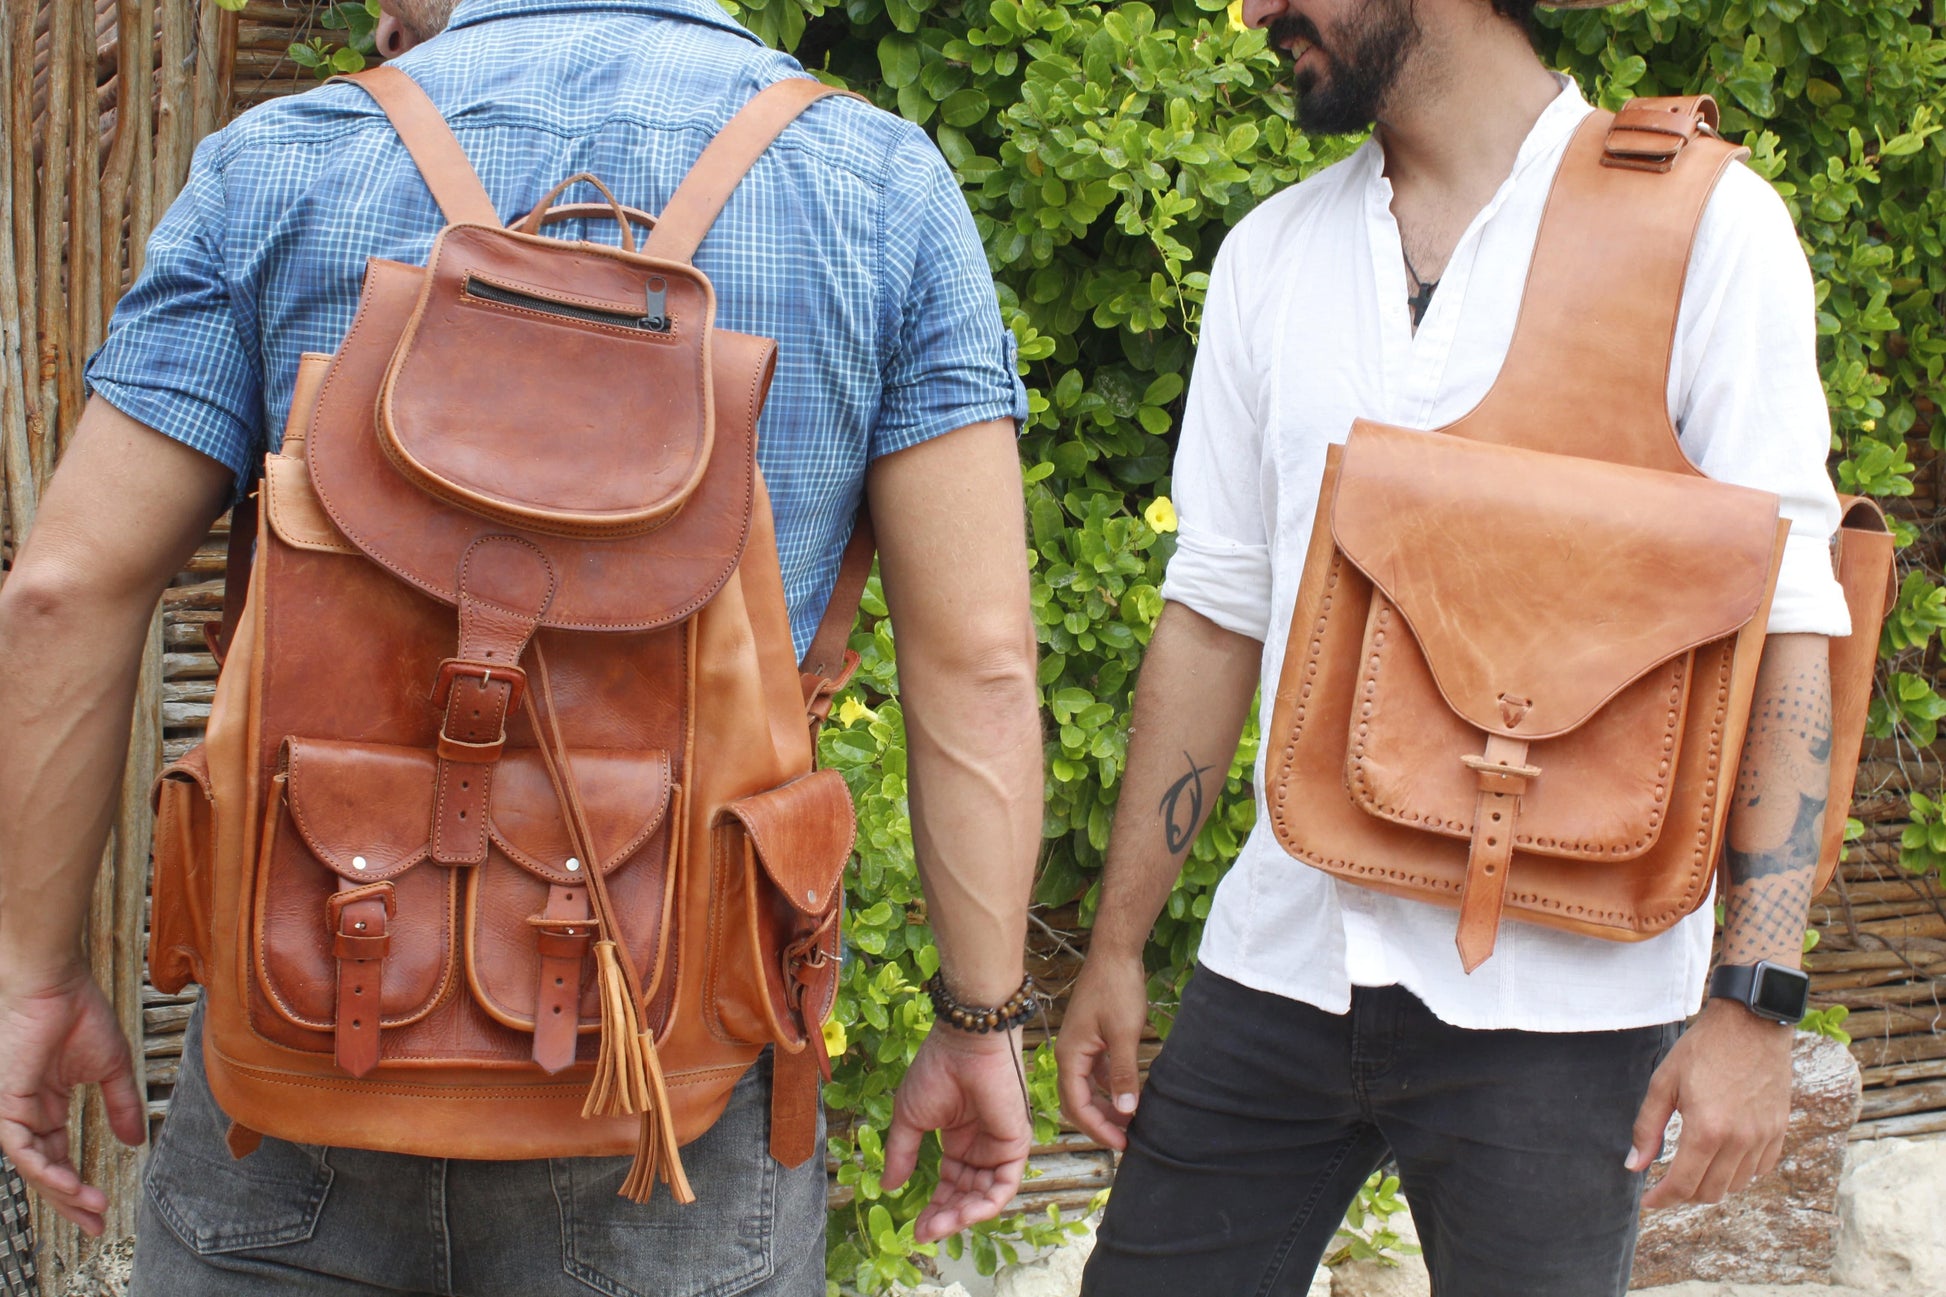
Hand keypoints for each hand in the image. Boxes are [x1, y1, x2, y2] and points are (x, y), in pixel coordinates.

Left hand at [0, 968, 145, 1235]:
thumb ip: (122, 1106)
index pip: (58, 1158)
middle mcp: (26, 1115)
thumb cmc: (80, 1013)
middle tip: (95, 1225)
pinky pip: (19, 1148)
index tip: (102, 1210)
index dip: (79, 1186)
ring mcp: (12, 1110)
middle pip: (44, 1171)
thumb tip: (136, 1142)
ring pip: (30, 1166)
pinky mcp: (5, 1103)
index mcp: (46, 1107)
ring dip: (60, 1192)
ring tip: (89, 1208)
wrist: (58, 984)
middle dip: (69, 1202)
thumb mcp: (111, 1069)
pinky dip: (44, 1169)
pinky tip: (68, 1184)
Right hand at [883, 1025, 1032, 1244]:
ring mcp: (999, 1146)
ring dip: (962, 1215)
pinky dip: (986, 1204)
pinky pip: (1004, 1184)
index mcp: (959, 1138)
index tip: (915, 1230)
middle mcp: (980, 1146)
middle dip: (946, 1216)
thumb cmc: (936, 1071)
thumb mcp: (910, 1118)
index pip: (950, 1183)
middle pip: (966, 1194)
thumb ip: (902, 1154)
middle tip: (925, 1233)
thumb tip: (888, 1187)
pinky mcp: (1016, 1143)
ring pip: (985, 1195)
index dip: (934, 1207)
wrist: (965, 1044)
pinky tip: (963, 1214)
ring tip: (938, 1227)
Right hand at [1054, 949, 1147, 1150]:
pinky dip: (1109, 1086)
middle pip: (1077, 1101)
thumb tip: (1126, 1110)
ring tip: (1130, 1121)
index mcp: (1070, 1055)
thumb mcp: (1124, 1034)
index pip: (1077, 1105)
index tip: (1122, 1143)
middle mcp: (1068, 1053)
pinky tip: (1129, 1092)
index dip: (1099, 1128)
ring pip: (1087, 1087)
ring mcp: (1079, 1045)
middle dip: (1100, 1123)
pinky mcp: (1090, 1037)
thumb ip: (1123, 1073)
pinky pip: (1095, 1072)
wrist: (1115, 953)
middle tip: (1126, 1140)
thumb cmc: (1117, 988)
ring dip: (1105, 1106)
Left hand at [1630, 999, 1793, 1208]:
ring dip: (1712, 1184)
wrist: (1750, 1025)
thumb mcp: (1664, 1083)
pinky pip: (1760, 1170)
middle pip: (1710, 1192)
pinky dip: (1739, 1173)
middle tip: (1668, 1182)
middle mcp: (1739, 1141)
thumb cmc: (1702, 1050)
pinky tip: (1723, 1158)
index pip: (1684, 1185)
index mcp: (1707, 1130)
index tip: (1648, 1201)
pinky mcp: (1779, 1131)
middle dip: (1684, 1194)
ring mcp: (1763, 1138)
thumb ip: (1648, 1128)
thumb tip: (1635, 1165)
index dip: (1662, 1199)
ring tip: (1693, 1169)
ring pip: (1736, 1185)